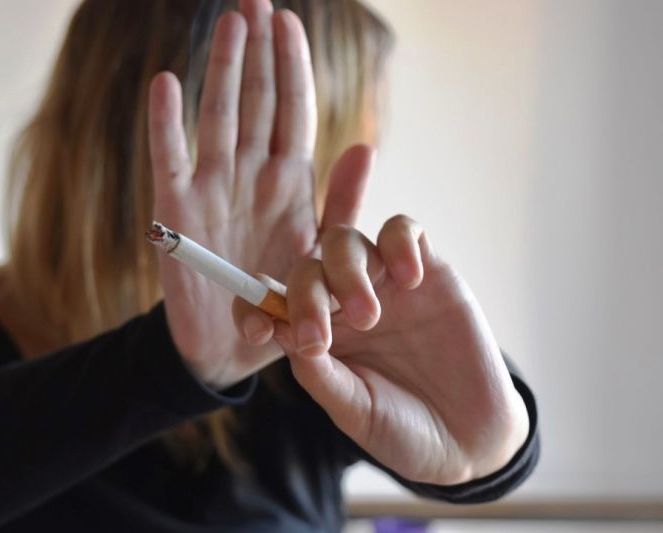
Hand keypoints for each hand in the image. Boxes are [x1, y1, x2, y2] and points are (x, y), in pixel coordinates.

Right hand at [150, 2, 366, 387]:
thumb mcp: (322, 254)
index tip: (290, 21)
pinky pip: (170, 160)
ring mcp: (212, 188)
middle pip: (255, 99)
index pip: (292, 110)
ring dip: (222, 68)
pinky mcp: (176, 212)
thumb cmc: (280, 301)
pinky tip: (166, 83)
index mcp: (288, 182)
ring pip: (218, 117)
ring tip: (230, 21)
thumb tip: (364, 146)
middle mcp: (249, 175)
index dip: (291, 66)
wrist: (232, 348)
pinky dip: (166, 124)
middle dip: (257, 50)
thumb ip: (342, 203)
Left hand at [242, 216, 529, 484]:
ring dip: (346, 272)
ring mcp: (384, 284)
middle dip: (304, 296)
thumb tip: (281, 330)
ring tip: (369, 316)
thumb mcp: (353, 410)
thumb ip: (318, 373)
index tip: (256, 332)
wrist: (472, 439)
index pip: (269, 302)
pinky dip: (398, 244)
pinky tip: (409, 280)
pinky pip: (402, 231)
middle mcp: (342, 303)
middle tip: (319, 336)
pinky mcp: (428, 271)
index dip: (252, 305)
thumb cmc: (403, 428)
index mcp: (315, 335)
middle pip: (306, 268)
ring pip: (346, 242)